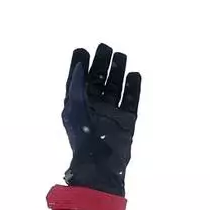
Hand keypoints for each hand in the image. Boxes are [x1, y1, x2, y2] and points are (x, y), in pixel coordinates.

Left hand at [61, 43, 140, 196]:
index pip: (78, 82)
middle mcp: (94, 108)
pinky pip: (131, 100)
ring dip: (117, 72)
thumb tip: (79, 65)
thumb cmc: (84, 136)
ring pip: (115, 88)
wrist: (101, 163)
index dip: (80, 66)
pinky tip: (134, 74)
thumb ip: (76, 85)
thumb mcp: (75, 108)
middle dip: (101, 64)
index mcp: (77, 106)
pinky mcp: (126, 121)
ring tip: (121, 55)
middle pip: (98, 81)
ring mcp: (111, 114)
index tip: (82, 50)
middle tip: (105, 47)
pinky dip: (133, 87)